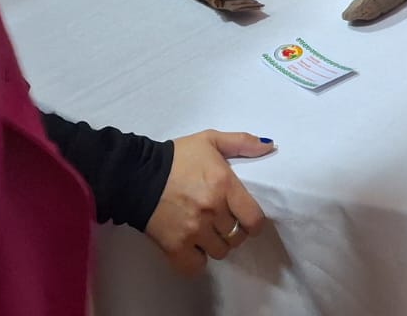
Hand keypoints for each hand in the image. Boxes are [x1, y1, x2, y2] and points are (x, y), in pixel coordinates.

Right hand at [144, 130, 273, 274]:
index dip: (253, 222)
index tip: (246, 218)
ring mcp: (193, 231)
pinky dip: (197, 259)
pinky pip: (197, 266)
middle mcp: (212, 210)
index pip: (254, 219)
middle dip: (234, 231)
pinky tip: (193, 246)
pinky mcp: (175, 247)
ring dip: (217, 244)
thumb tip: (270, 146)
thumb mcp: (210, 140)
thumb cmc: (177, 157)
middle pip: (237, 237)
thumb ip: (242, 142)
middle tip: (223, 221)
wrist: (136, 174)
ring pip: (220, 252)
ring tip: (207, 232)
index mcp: (224, 185)